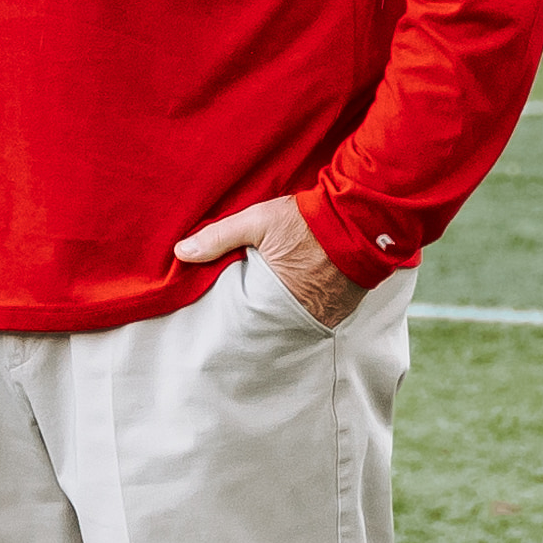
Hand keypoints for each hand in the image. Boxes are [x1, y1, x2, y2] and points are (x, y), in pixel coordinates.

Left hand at [173, 196, 364, 328]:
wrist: (361, 219)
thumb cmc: (307, 220)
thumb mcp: (258, 221)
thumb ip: (219, 237)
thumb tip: (181, 252)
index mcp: (275, 296)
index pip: (246, 316)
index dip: (237, 313)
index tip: (226, 313)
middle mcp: (302, 313)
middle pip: (272, 323)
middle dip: (261, 317)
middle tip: (248, 314)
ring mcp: (326, 314)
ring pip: (295, 321)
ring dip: (286, 313)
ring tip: (275, 306)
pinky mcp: (344, 309)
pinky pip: (319, 316)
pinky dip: (309, 309)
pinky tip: (302, 298)